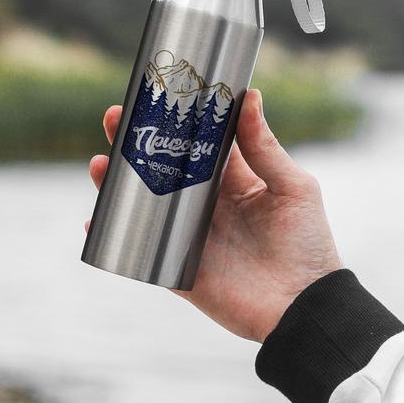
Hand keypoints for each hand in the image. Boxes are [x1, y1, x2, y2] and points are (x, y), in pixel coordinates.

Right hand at [86, 88, 340, 342]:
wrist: (304, 308)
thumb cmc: (308, 244)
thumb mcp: (293, 187)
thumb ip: (265, 147)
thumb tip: (250, 95)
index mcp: (233, 180)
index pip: (196, 142)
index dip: (175, 119)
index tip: (154, 95)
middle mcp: (206, 203)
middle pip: (162, 166)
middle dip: (136, 142)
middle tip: (115, 118)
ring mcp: (189, 236)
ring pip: (144, 204)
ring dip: (117, 183)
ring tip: (100, 163)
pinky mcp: (178, 269)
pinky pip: (139, 252)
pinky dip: (115, 237)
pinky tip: (95, 221)